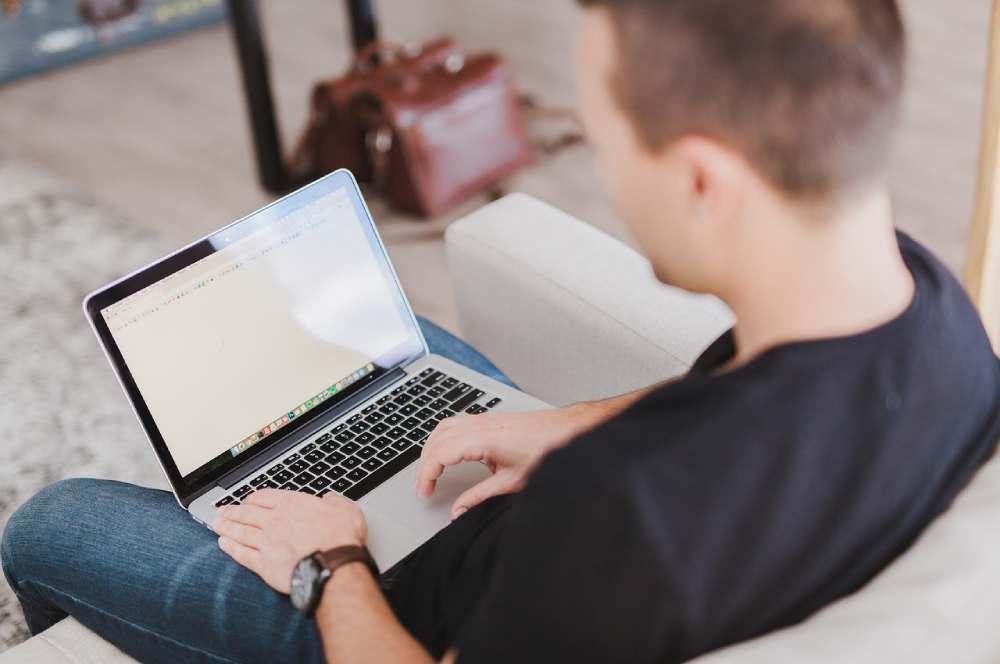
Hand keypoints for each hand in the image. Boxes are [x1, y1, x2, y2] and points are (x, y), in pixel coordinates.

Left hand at [212, 489, 365, 593]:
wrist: (333, 566)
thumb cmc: (341, 538)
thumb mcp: (346, 509)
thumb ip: (334, 502)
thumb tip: (329, 499)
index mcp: (292, 504)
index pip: (264, 497)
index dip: (252, 498)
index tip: (247, 501)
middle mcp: (274, 521)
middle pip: (246, 513)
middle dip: (232, 511)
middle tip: (222, 510)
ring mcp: (266, 542)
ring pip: (240, 532)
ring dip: (226, 527)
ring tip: (216, 524)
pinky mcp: (263, 564)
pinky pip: (242, 554)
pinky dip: (230, 548)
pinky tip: (223, 544)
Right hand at [416, 405, 598, 518]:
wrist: (567, 431)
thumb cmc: (546, 451)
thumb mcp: (511, 482)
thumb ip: (480, 497)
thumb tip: (459, 510)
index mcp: (482, 439)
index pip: (439, 454)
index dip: (426, 475)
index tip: (424, 492)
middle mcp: (480, 425)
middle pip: (436, 440)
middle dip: (425, 465)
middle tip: (424, 487)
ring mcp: (484, 419)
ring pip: (443, 428)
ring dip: (432, 449)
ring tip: (431, 471)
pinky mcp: (490, 419)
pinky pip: (456, 423)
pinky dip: (444, 438)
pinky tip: (449, 453)